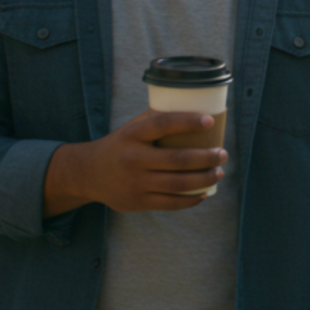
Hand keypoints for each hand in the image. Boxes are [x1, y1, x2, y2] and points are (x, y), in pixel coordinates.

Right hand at [44, 111, 225, 216]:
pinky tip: (204, 192)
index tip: (209, 120)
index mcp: (132, 135)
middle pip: (178, 160)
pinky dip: (191, 199)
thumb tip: (192, 106)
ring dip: (205, 179)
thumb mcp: (131, 128)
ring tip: (219, 172)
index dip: (188, 121)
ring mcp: (136, 183)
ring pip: (179, 184)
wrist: (87, 174)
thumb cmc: (119, 146)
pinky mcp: (138, 202)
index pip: (163, 125)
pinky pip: (171, 203)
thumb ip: (155, 119)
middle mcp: (133, 159)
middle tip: (222, 154)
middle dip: (207, 158)